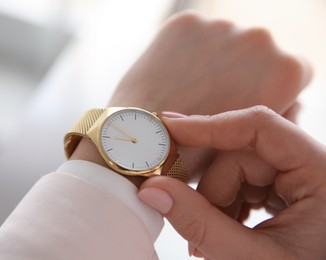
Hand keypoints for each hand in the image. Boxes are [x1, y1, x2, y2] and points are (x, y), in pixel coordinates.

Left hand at [108, 11, 311, 174]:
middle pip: (257, 52)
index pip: (292, 70)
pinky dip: (186, 52)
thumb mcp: (251, 142)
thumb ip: (275, 115)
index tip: (245, 101)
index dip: (268, 88)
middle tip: (213, 98)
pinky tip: (173, 78)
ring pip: (223, 41)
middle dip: (241, 71)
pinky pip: (193, 36)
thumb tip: (290, 101)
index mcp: (287, 70)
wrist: (142, 142)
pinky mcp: (185, 23)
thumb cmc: (197, 152)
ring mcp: (220, 26)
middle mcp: (260, 39)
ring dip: (213, 59)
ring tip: (190, 91)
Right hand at [138, 106, 325, 258]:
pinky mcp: (282, 190)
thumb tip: (154, 190)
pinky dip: (224, 207)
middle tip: (196, 233)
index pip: (259, 127)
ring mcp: (295, 178)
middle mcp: (309, 166)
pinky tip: (225, 231)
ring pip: (234, 171)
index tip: (169, 130)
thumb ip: (201, 224)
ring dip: (216, 204)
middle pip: (239, 156)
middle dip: (211, 193)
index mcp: (320, 171)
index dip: (209, 126)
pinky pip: (241, 184)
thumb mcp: (253, 258)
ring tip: (213, 243)